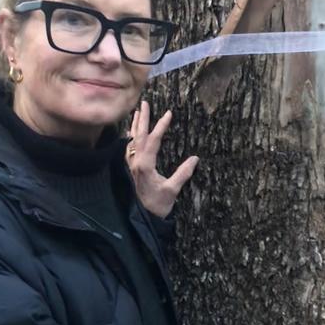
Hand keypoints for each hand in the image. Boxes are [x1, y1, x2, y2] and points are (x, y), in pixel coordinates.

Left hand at [127, 100, 198, 218]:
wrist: (139, 220)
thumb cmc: (155, 206)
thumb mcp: (171, 191)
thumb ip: (183, 174)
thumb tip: (195, 158)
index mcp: (145, 165)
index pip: (153, 140)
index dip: (161, 126)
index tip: (169, 113)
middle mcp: (135, 162)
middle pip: (138, 136)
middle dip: (142, 119)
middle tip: (145, 103)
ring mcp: (130, 166)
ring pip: (131, 141)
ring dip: (135, 126)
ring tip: (137, 112)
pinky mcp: (130, 170)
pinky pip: (128, 149)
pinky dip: (131, 138)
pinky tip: (131, 134)